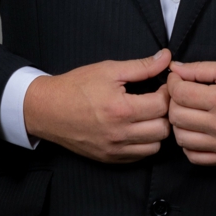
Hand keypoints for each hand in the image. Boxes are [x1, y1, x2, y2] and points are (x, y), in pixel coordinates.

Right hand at [23, 49, 171, 163]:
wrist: (48, 109)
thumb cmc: (77, 86)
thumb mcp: (109, 69)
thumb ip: (142, 66)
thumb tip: (166, 57)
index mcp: (121, 109)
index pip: (162, 105)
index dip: (167, 92)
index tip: (163, 84)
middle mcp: (120, 134)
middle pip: (163, 129)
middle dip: (165, 112)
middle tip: (158, 99)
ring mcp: (114, 149)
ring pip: (155, 146)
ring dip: (157, 130)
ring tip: (149, 114)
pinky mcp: (109, 158)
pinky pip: (139, 156)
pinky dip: (144, 143)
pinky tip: (138, 127)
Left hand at [167, 60, 215, 164]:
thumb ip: (200, 68)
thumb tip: (174, 69)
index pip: (179, 94)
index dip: (173, 83)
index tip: (177, 79)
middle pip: (176, 116)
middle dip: (173, 102)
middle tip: (181, 95)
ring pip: (181, 138)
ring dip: (179, 124)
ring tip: (188, 112)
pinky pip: (194, 157)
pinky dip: (188, 145)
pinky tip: (196, 131)